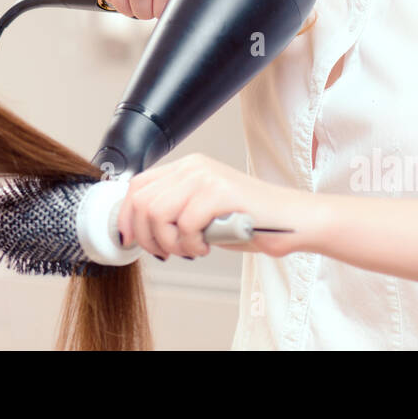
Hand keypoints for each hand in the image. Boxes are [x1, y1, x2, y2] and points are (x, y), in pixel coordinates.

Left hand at [116, 154, 311, 259]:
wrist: (290, 221)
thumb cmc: (249, 221)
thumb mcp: (202, 211)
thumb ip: (174, 210)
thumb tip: (139, 229)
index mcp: (187, 167)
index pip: (138, 184)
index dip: (126, 215)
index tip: (129, 239)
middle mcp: (193, 166)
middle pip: (142, 201)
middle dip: (147, 236)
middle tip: (167, 252)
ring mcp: (206, 177)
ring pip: (158, 213)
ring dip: (170, 242)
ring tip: (191, 249)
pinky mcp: (219, 193)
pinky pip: (185, 224)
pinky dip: (191, 245)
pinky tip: (207, 246)